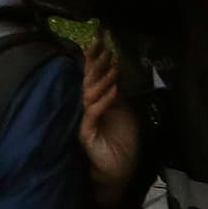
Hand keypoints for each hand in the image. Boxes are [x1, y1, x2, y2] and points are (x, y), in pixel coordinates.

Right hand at [78, 36, 138, 195]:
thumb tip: (115, 70)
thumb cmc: (120, 142)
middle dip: (94, 62)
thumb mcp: (123, 111)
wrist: (119, 170)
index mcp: (94, 100)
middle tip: (101, 44)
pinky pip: (93, 113)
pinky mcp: (86, 133)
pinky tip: (114, 90)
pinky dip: (104, 101)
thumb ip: (117, 92)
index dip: (95, 58)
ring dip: (102, 79)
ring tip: (113, 66)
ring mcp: (84, 119)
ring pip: (89, 94)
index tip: (100, 39)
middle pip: (87, 80)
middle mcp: (86, 107)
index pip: (92, 75)